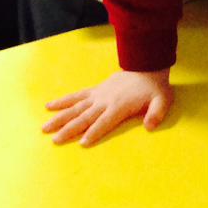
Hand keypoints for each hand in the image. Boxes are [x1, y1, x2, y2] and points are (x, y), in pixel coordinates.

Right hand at [42, 68, 172, 146]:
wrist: (146, 65)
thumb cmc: (154, 88)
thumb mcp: (162, 100)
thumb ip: (156, 113)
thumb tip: (150, 126)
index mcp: (119, 106)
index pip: (104, 122)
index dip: (94, 132)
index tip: (82, 143)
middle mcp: (104, 101)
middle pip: (84, 117)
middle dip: (70, 129)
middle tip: (55, 140)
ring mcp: (97, 95)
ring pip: (75, 108)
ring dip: (60, 118)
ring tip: (45, 128)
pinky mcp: (94, 90)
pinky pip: (76, 96)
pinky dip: (62, 101)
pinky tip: (48, 106)